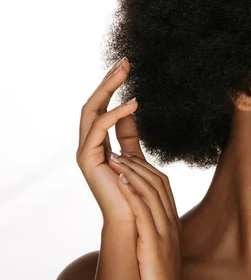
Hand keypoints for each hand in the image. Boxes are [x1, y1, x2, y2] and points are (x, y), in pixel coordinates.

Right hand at [76, 56, 147, 224]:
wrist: (134, 218)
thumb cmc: (136, 191)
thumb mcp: (135, 156)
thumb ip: (129, 135)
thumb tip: (130, 110)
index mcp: (98, 143)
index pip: (102, 106)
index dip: (112, 87)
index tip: (127, 67)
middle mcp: (88, 144)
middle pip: (94, 103)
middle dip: (108, 81)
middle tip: (125, 60)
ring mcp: (85, 151)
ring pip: (91, 110)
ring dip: (108, 88)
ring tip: (126, 71)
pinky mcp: (87, 158)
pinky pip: (98, 128)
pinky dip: (114, 113)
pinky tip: (132, 104)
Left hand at [107, 152, 183, 279]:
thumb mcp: (158, 252)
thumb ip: (153, 234)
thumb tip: (139, 222)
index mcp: (172, 224)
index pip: (164, 188)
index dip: (147, 169)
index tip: (130, 158)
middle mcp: (171, 224)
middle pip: (160, 184)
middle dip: (140, 164)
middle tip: (121, 150)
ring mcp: (165, 233)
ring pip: (151, 193)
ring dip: (133, 172)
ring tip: (116, 157)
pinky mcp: (154, 244)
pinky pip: (143, 211)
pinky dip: (132, 192)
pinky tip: (119, 179)